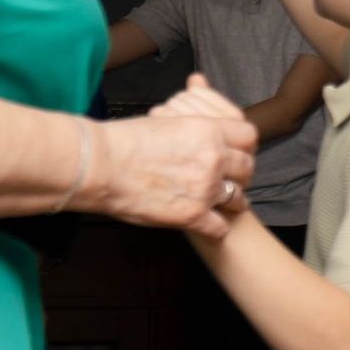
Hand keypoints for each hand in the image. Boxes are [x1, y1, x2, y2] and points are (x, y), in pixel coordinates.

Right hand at [90, 73, 257, 235]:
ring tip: (223, 204)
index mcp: (208, 130)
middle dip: (239, 174)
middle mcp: (213, 159)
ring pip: (237, 198)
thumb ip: (192, 126)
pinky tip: (207, 225)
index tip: (236, 152)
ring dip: (231, 202)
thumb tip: (198, 126)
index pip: (248, 136)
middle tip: (229, 179)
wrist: (101, 166)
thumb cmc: (123, 142)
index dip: (243, 146)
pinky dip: (214, 229)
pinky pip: (219, 228)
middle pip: (247, 168)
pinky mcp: (192, 216)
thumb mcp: (166, 120)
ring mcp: (205, 189)